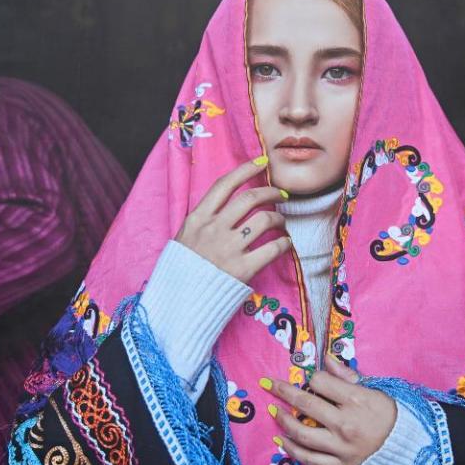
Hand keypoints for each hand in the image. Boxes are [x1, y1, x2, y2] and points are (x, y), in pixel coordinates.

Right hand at [175, 158, 290, 283]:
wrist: (178, 303)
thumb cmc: (183, 270)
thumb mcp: (185, 237)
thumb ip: (204, 220)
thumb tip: (226, 203)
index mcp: (197, 219)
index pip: (225, 185)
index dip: (246, 169)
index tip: (262, 162)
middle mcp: (213, 229)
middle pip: (250, 198)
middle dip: (272, 192)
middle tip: (282, 195)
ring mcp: (228, 248)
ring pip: (265, 220)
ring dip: (280, 219)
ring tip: (282, 224)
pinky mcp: (243, 269)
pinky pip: (273, 248)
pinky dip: (285, 243)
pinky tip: (285, 244)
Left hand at [260, 354, 397, 464]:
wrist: (408, 449)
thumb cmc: (391, 415)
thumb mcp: (374, 390)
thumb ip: (347, 376)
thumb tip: (326, 360)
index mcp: (356, 400)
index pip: (320, 383)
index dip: (313, 378)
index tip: (311, 380)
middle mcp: (345, 423)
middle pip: (305, 405)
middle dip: (283, 392)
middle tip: (268, 384)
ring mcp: (340, 447)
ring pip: (301, 433)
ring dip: (283, 421)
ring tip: (274, 412)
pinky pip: (309, 458)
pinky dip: (291, 449)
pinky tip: (281, 440)